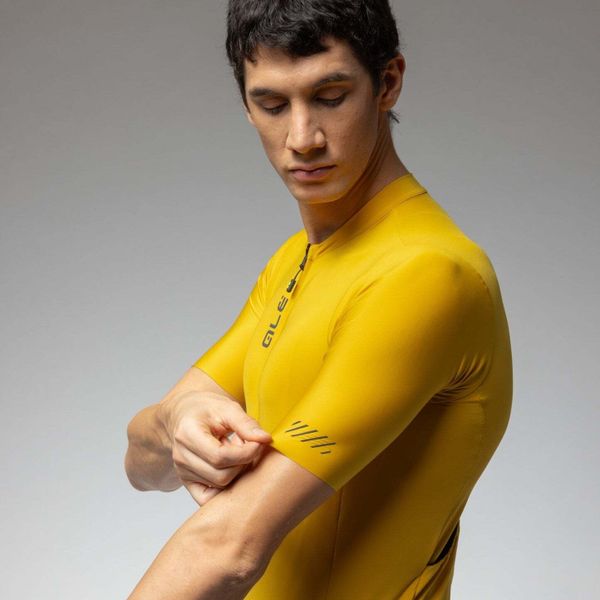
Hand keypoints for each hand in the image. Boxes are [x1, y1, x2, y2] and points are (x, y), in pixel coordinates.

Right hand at [158, 390, 271, 505]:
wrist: (186, 414)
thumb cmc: (206, 409)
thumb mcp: (227, 408)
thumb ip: (246, 424)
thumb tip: (265, 439)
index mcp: (187, 434)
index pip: (219, 457)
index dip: (245, 453)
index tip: (259, 443)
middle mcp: (181, 456)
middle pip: (221, 476)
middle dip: (243, 463)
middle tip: (248, 446)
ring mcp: (183, 472)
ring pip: (219, 485)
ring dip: (236, 471)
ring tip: (236, 451)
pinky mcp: (187, 482)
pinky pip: (208, 498)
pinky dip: (225, 488)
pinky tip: (231, 468)